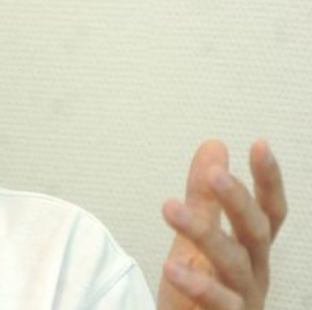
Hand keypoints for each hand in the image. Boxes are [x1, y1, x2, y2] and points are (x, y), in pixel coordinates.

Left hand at [157, 139, 286, 309]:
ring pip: (233, 263)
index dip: (268, 180)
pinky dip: (197, 286)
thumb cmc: (200, 288)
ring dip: (203, 232)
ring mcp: (243, 297)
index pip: (267, 210)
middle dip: (237, 201)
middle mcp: (254, 271)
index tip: (260, 145)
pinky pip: (218, 304)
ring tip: (170, 207)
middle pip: (255, 232)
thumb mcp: (198, 235)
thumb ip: (204, 195)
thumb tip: (215, 146)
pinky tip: (170, 266)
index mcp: (251, 248)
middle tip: (213, 174)